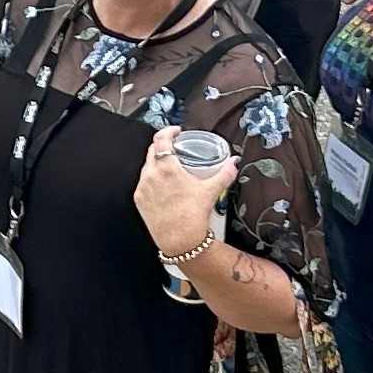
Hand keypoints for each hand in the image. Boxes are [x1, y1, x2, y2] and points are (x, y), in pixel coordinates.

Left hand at [135, 128, 239, 262]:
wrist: (180, 241)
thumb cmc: (193, 216)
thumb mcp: (211, 191)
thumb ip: (224, 174)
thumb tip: (233, 163)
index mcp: (166, 168)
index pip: (161, 139)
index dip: (168, 131)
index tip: (176, 132)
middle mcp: (151, 175)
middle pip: (153, 151)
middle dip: (163, 146)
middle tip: (175, 148)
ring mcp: (143, 187)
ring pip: (147, 167)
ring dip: (157, 163)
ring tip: (170, 167)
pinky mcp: (139, 199)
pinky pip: (144, 182)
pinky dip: (152, 179)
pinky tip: (162, 184)